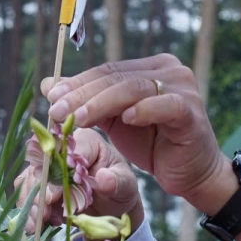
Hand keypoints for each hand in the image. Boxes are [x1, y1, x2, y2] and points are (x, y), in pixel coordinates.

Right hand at [15, 130, 142, 231]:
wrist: (112, 207)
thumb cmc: (120, 189)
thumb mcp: (126, 186)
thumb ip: (116, 182)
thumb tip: (103, 177)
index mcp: (85, 141)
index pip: (65, 151)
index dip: (58, 172)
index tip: (55, 194)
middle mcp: (62, 149)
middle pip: (42, 165)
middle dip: (41, 190)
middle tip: (43, 210)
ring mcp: (48, 167)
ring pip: (29, 179)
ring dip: (32, 201)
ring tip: (37, 221)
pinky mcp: (40, 183)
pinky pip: (27, 193)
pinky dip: (29, 209)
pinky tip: (34, 224)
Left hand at [43, 57, 232, 212]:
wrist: (190, 173)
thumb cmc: (154, 146)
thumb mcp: (114, 122)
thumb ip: (87, 103)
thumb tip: (48, 86)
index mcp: (151, 67)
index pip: (107, 70)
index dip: (78, 83)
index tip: (51, 99)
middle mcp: (169, 70)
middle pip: (117, 77)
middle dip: (83, 94)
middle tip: (57, 110)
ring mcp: (183, 87)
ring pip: (134, 89)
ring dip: (101, 103)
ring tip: (77, 119)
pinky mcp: (191, 110)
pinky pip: (165, 105)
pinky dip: (143, 111)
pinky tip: (125, 120)